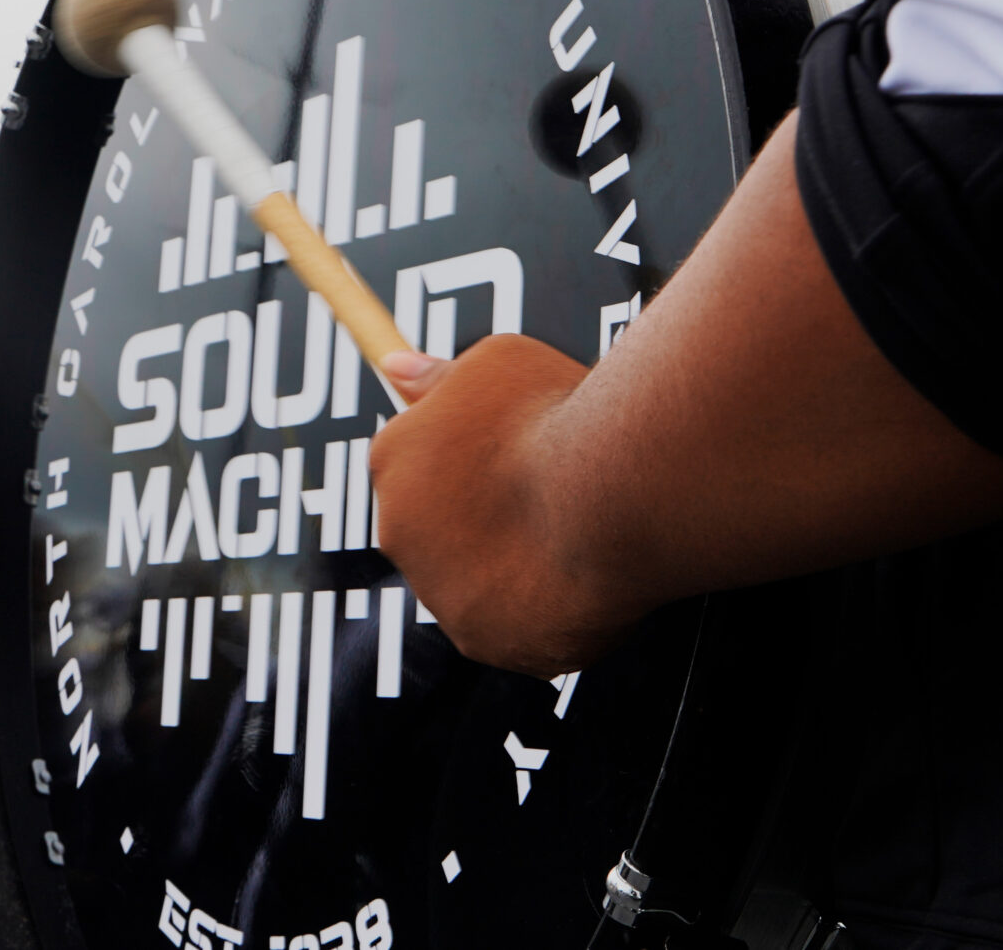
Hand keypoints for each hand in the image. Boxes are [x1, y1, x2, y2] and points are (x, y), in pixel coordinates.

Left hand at [371, 335, 611, 676]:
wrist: (609, 491)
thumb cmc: (557, 415)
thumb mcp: (497, 362)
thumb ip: (442, 374)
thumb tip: (397, 369)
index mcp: (393, 459)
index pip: (411, 462)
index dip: (465, 458)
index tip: (506, 456)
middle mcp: (397, 531)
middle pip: (434, 526)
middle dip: (480, 515)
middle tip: (540, 494)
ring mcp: (437, 593)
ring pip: (471, 579)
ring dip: (508, 563)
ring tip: (567, 532)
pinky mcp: (483, 641)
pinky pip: (509, 626)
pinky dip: (538, 609)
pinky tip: (574, 576)